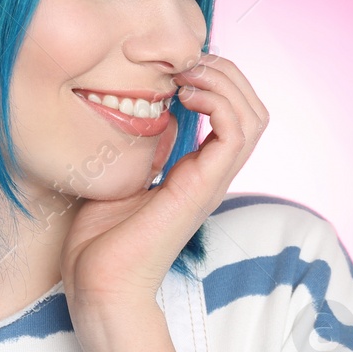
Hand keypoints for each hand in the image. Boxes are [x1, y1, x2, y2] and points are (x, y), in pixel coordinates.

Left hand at [59, 53, 268, 351]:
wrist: (98, 286)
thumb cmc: (100, 241)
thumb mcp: (119, 176)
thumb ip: (137, 146)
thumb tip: (138, 110)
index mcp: (197, 171)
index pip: (234, 112)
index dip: (212, 79)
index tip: (172, 68)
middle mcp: (212, 175)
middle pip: (253, 108)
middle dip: (224, 72)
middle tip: (182, 64)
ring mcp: (212, 182)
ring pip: (253, 116)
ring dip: (223, 82)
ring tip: (185, 76)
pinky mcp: (202, 188)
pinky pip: (236, 133)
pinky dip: (218, 102)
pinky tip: (184, 97)